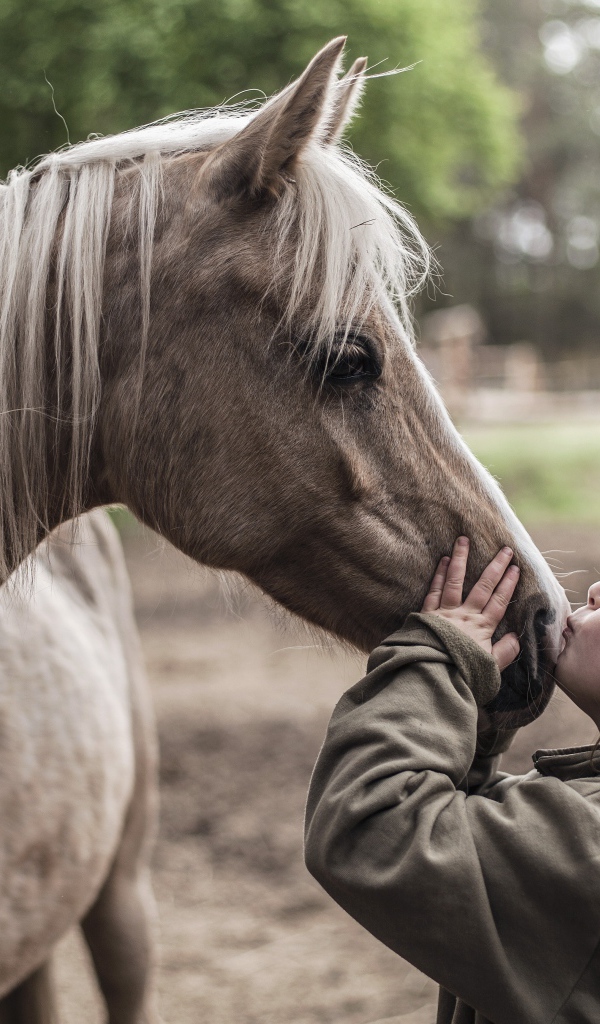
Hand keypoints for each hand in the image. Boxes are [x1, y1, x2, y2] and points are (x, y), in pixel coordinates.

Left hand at [421, 537, 520, 671]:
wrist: (431, 677)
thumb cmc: (461, 676)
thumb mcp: (489, 669)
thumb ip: (505, 653)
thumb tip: (517, 637)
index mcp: (482, 629)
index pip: (499, 602)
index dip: (508, 585)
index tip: (516, 568)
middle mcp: (464, 616)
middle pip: (482, 586)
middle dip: (495, 567)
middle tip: (504, 549)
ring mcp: (444, 613)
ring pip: (455, 580)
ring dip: (460, 559)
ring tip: (463, 540)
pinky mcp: (427, 614)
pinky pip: (434, 590)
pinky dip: (438, 574)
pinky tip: (441, 560)